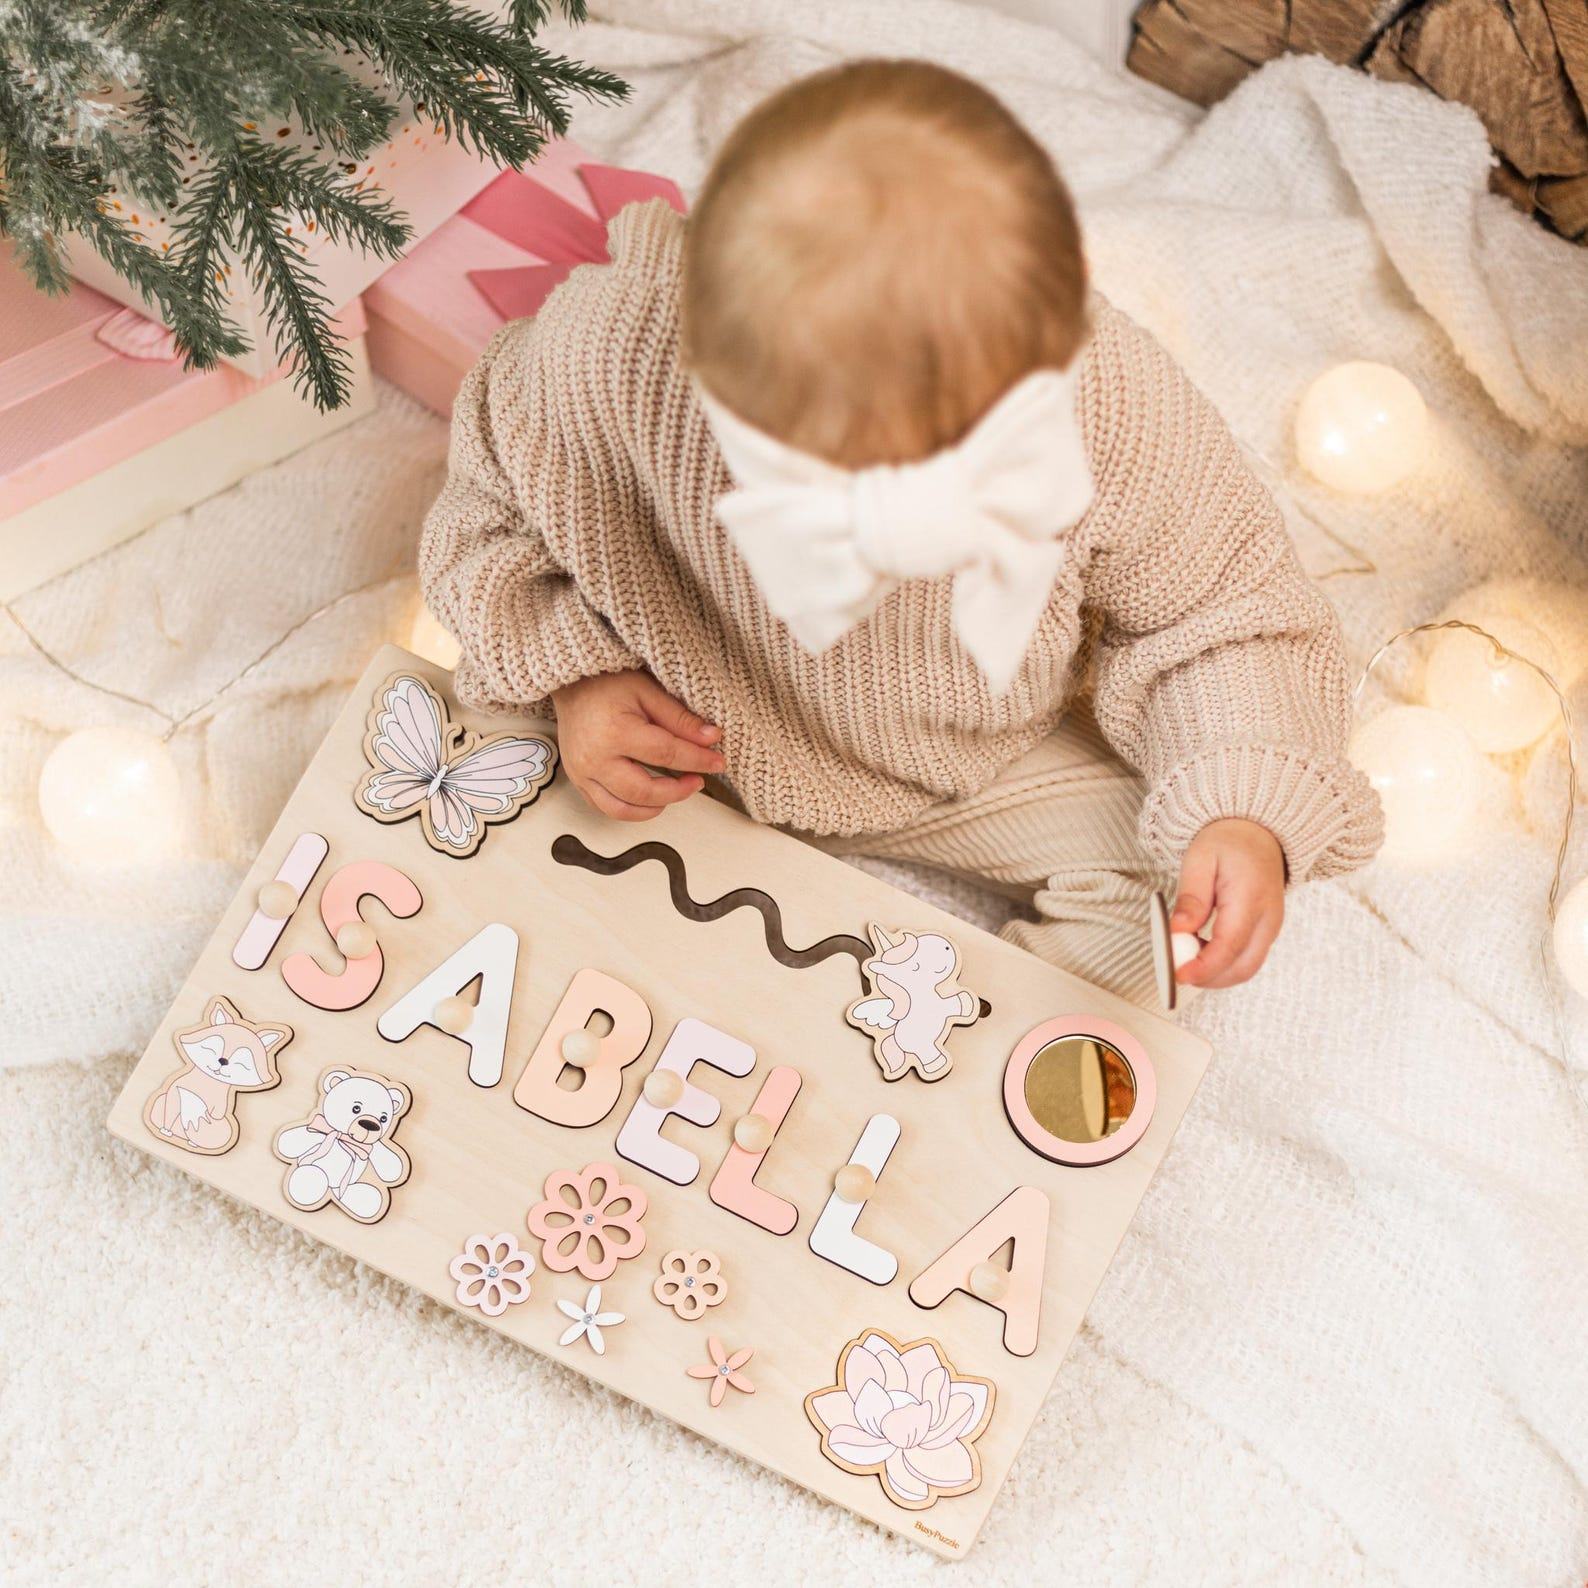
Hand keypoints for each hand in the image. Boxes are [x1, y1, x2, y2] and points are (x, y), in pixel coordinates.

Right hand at [551, 670, 724, 821]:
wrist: (571, 684)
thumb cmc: (609, 682)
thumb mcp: (649, 692)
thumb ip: (680, 719)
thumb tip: (712, 739)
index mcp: (615, 731)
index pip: (666, 754)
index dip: (697, 760)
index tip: (718, 762)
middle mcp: (594, 758)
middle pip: (644, 791)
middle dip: (677, 792)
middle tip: (698, 781)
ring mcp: (582, 773)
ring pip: (622, 809)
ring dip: (655, 807)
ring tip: (676, 791)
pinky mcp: (577, 781)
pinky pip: (605, 807)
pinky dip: (631, 809)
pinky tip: (651, 798)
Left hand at [1171, 818, 1284, 989]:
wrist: (1256, 833)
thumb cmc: (1227, 843)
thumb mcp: (1200, 859)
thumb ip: (1191, 897)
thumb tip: (1178, 931)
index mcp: (1250, 899)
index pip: (1229, 946)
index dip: (1203, 967)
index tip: (1178, 975)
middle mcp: (1268, 919)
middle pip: (1242, 968)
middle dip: (1208, 978)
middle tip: (1175, 970)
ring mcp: (1271, 928)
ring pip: (1246, 968)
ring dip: (1214, 973)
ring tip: (1184, 953)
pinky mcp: (1267, 932)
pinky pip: (1246, 959)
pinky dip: (1222, 964)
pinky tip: (1199, 948)